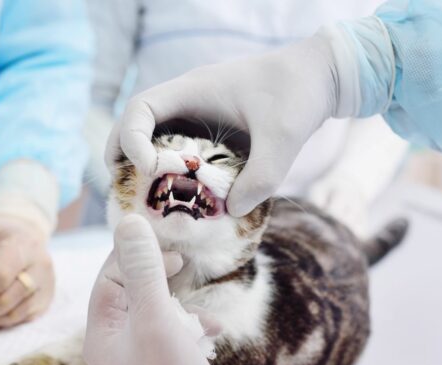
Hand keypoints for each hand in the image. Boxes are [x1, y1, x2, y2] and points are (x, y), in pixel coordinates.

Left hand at [83, 214, 244, 364]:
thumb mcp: (156, 319)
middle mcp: (116, 344)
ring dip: (178, 300)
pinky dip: (192, 324)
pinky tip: (212, 328)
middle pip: (131, 291)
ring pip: (156, 309)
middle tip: (181, 258)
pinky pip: (175, 331)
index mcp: (101, 334)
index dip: (132, 254)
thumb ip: (143, 270)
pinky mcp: (167, 364)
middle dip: (156, 273)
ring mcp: (142, 356)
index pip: (109, 278)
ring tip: (195, 296)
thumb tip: (129, 223)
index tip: (162, 240)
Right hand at [107, 33, 341, 216]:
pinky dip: (164, 164)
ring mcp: (195, 110)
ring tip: (138, 194)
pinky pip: (173, 141)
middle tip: (121, 188)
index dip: (131, 138)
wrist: (320, 75)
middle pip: (134, 120)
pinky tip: (174, 191)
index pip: (141, 107)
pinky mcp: (207, 124)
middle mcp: (187, 98)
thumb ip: (262, 177)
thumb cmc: (299, 95)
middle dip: (121, 152)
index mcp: (194, 90)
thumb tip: (232, 212)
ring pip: (150, 132)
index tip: (149, 169)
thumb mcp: (285, 139)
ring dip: (138, 159)